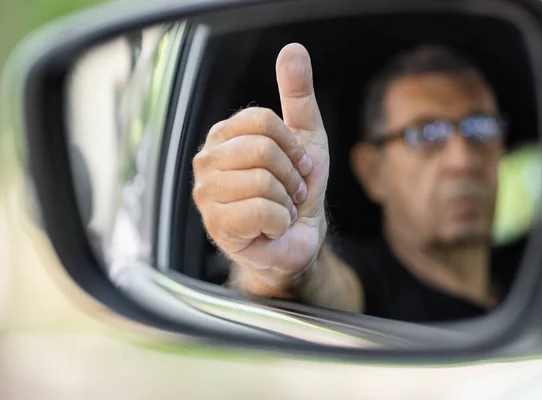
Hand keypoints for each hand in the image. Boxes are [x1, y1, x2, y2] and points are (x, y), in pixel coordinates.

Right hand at [192, 43, 329, 295]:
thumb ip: (296, 94)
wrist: (297, 236)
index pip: (262, 121)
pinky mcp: (215, 225)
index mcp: (224, 136)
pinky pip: (260, 211)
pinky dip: (279, 221)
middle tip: (291, 191)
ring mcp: (207, 193)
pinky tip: (271, 226)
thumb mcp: (305, 136)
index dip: (292, 145)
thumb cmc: (297, 188)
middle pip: (263, 150)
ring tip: (280, 209)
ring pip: (262, 181)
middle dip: (291, 176)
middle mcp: (207, 161)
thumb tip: (293, 49)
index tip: (299, 165)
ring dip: (286, 200)